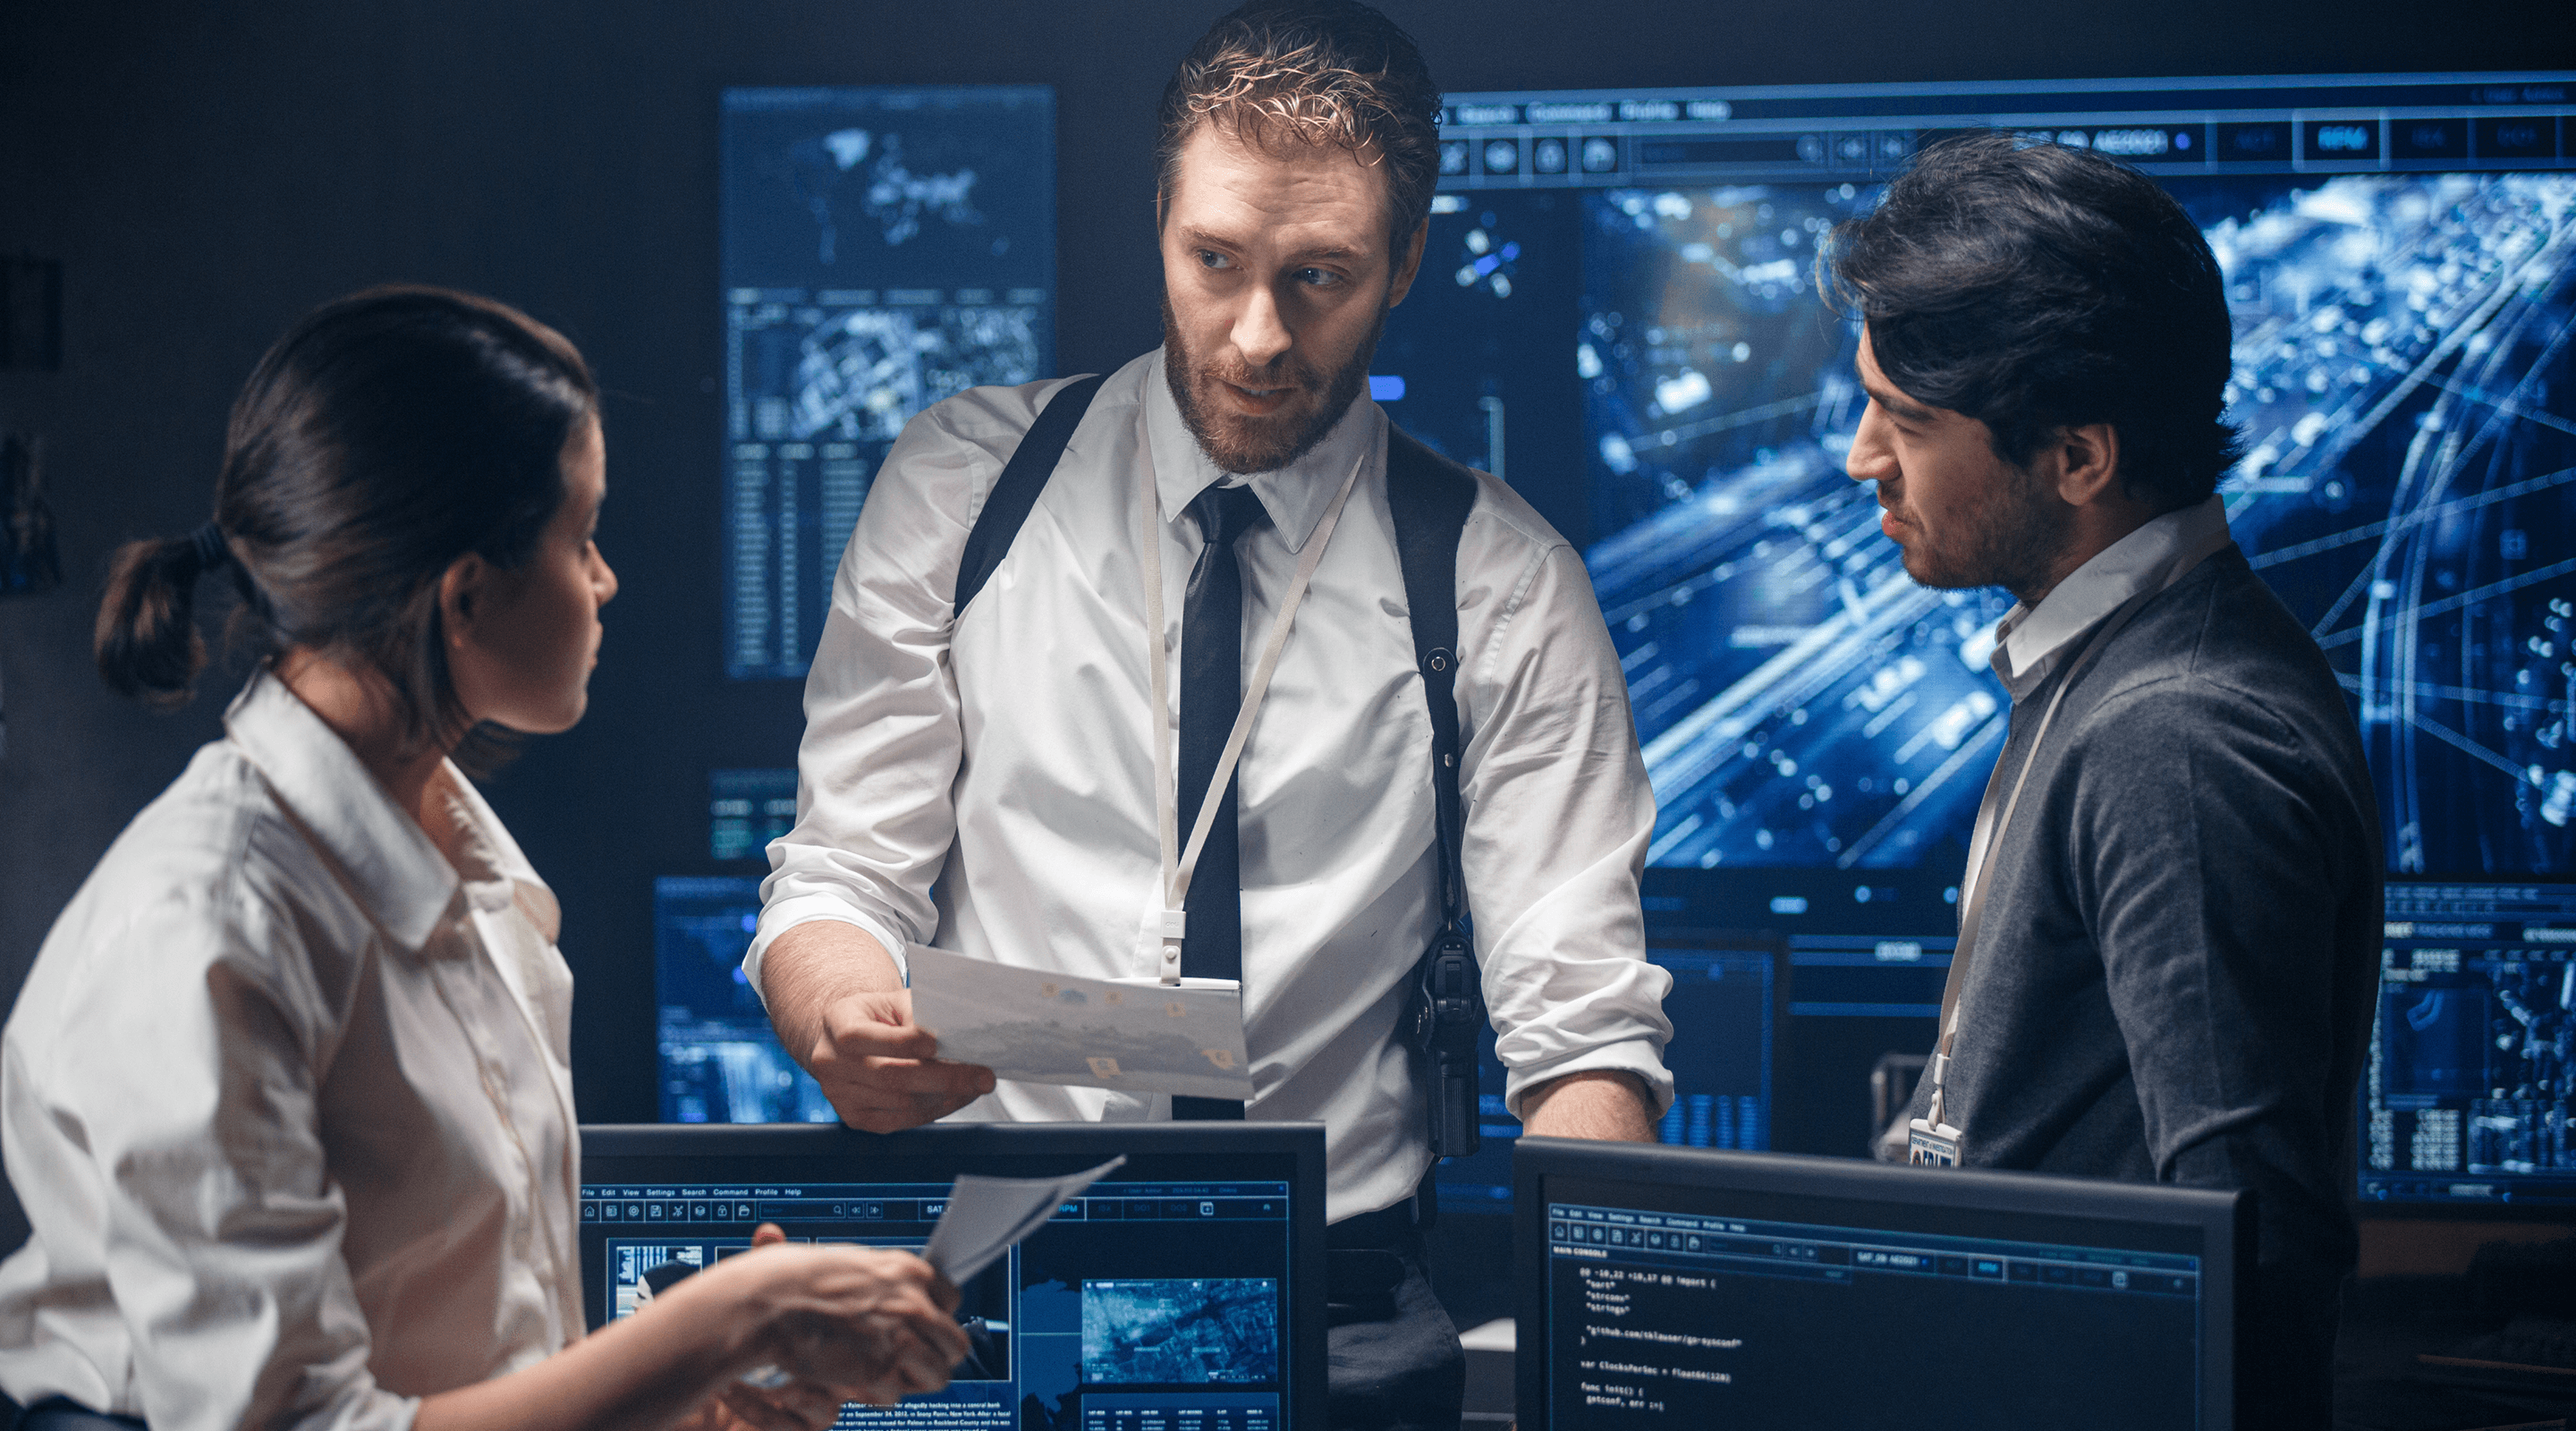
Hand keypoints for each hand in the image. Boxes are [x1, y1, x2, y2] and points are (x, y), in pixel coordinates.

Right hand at [736, 1242, 969, 1407]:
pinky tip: (855, 1381)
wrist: (766, 1303)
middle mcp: (913, 1303)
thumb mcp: (850, 1263)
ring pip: (936, 1376)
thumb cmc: (795, 1280)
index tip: (921, 1325)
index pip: (952, 1298)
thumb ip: (883, 1280)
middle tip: (909, 1361)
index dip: (935, 1316)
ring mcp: (899, 1339)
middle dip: (934, 1355)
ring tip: (881, 1374)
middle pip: (954, 1344)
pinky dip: (876, 1395)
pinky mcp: (877, 1372)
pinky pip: (895, 1396)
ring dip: (910, 1380)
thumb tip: (906, 1292)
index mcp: (908, 1270)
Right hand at [806, 990, 994, 1132]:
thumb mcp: (896, 1002)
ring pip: (899, 1102)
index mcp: (837, 1021)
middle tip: (982, 1076)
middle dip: (943, 1077)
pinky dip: (932, 1111)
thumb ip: (920, 1014)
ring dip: (945, 1096)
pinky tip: (953, 1097)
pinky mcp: (853, 1117)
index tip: (941, 1044)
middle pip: (888, 1076)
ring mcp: (838, 1093)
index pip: (862, 1036)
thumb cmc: (883, 1015)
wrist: (856, 1037)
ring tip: (974, 1084)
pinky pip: (898, 1121)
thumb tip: (959, 1036)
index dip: (905, 1042)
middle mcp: (830, 1060)